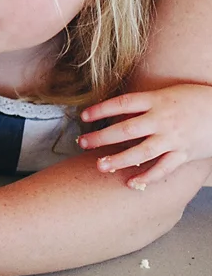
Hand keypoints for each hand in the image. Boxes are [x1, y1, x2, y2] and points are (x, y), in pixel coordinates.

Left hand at [77, 83, 211, 189]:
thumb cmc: (193, 99)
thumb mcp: (167, 93)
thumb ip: (145, 102)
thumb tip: (118, 110)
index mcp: (156, 100)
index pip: (121, 104)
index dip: (100, 110)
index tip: (83, 116)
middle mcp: (162, 119)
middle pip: (126, 129)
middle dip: (101, 137)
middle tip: (82, 143)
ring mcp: (173, 138)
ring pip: (141, 152)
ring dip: (118, 160)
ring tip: (100, 165)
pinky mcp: (185, 154)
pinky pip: (164, 168)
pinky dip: (148, 177)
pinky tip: (132, 183)